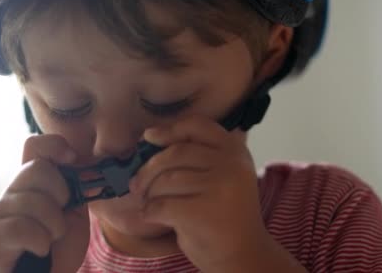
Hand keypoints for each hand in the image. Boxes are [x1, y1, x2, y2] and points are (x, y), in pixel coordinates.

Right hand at [0, 135, 89, 272]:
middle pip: (37, 169)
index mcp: (35, 180)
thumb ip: (77, 185)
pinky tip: (40, 249)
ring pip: (33, 200)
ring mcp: (0, 210)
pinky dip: (40, 241)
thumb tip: (88, 164)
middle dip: (60, 194)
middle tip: (60, 216)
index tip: (72, 158)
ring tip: (51, 238)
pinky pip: (21, 227)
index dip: (54, 145)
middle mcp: (14, 190)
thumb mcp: (76, 209)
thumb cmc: (61, 244)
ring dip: (54, 225)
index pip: (35, 145)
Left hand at [129, 115, 276, 271]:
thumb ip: (200, 155)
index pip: (198, 126)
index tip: (149, 137)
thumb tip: (150, 135)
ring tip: (150, 203)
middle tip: (137, 184)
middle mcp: (231, 164)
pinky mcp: (202, 212)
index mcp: (235, 151)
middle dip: (149, 168)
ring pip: (166, 179)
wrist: (244, 254)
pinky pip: (162, 205)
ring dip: (150, 194)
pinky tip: (153, 217)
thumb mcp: (223, 176)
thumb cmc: (224, 214)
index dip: (170, 129)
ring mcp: (219, 187)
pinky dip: (150, 212)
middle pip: (175, 153)